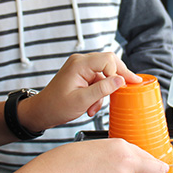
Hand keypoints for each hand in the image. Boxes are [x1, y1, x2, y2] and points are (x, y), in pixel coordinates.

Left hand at [23, 52, 140, 130]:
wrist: (41, 112)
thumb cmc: (56, 106)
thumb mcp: (82, 100)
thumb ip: (102, 89)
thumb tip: (121, 80)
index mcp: (79, 64)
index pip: (108, 60)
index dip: (120, 72)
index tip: (128, 85)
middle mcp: (81, 62)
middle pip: (109, 62)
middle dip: (118, 78)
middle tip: (131, 87)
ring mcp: (81, 68)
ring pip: (105, 74)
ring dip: (104, 92)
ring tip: (94, 108)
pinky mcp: (81, 75)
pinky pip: (98, 81)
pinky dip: (98, 94)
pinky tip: (91, 107)